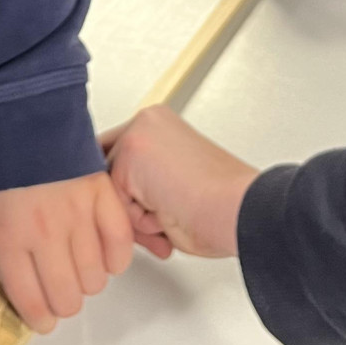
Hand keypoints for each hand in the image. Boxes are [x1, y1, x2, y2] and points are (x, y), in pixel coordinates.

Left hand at [0, 175, 133, 332]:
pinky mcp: (102, 196)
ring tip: (80, 266)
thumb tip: (13, 270)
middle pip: (68, 298)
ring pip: (96, 277)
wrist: (21, 109)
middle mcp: (44, 235)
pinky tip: (105, 253)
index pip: (31, 302)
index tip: (43, 319)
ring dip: (89, 279)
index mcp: (8, 239)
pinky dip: (116, 256)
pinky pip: (120, 244)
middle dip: (64, 302)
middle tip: (61, 291)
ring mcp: (77, 216)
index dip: (40, 319)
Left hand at [100, 108, 257, 259]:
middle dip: (131, 210)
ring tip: (171, 215)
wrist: (238, 211)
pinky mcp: (132, 149)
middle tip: (165, 217)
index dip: (128, 196)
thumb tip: (115, 202)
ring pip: (108, 191)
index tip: (155, 210)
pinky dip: (137, 220)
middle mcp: (147, 124)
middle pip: (107, 177)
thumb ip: (142, 185)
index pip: (116, 162)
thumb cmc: (217, 210)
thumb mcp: (170, 190)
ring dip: (136, 217)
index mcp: (159, 127)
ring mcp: (139, 132)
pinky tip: (165, 213)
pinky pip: (112, 200)